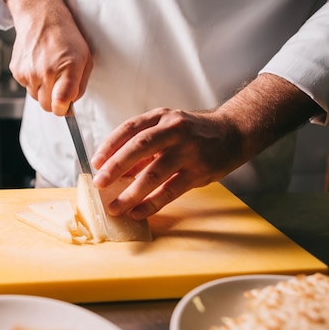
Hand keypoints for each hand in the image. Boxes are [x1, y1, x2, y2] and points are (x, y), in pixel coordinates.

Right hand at [4, 0, 92, 115]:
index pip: (60, 104)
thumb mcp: (85, 59)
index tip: (66, 107)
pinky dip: (33, 81)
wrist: (40, 17)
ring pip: (36, 98)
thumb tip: (69, 106)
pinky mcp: (17, 71)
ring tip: (49, 70)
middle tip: (59, 84)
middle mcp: (45, 72)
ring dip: (43, 90)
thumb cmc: (65, 37)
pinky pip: (27, 87)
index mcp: (67, 68)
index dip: (64, 109)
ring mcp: (28, 72)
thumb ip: (79, 86)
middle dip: (54, 101)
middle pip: (47, 106)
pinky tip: (38, 66)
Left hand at [91, 108, 242, 219]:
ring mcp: (188, 150)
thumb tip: (115, 170)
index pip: (129, 129)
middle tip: (99, 183)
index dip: (110, 146)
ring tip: (115, 206)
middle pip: (139, 147)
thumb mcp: (167, 129)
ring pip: (154, 173)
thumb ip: (144, 147)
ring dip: (131, 192)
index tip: (95, 163)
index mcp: (161, 117)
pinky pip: (171, 191)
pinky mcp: (199, 171)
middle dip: (115, 167)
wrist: (233, 132)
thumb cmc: (193, 133)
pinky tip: (137, 212)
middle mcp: (174, 130)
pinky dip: (152, 204)